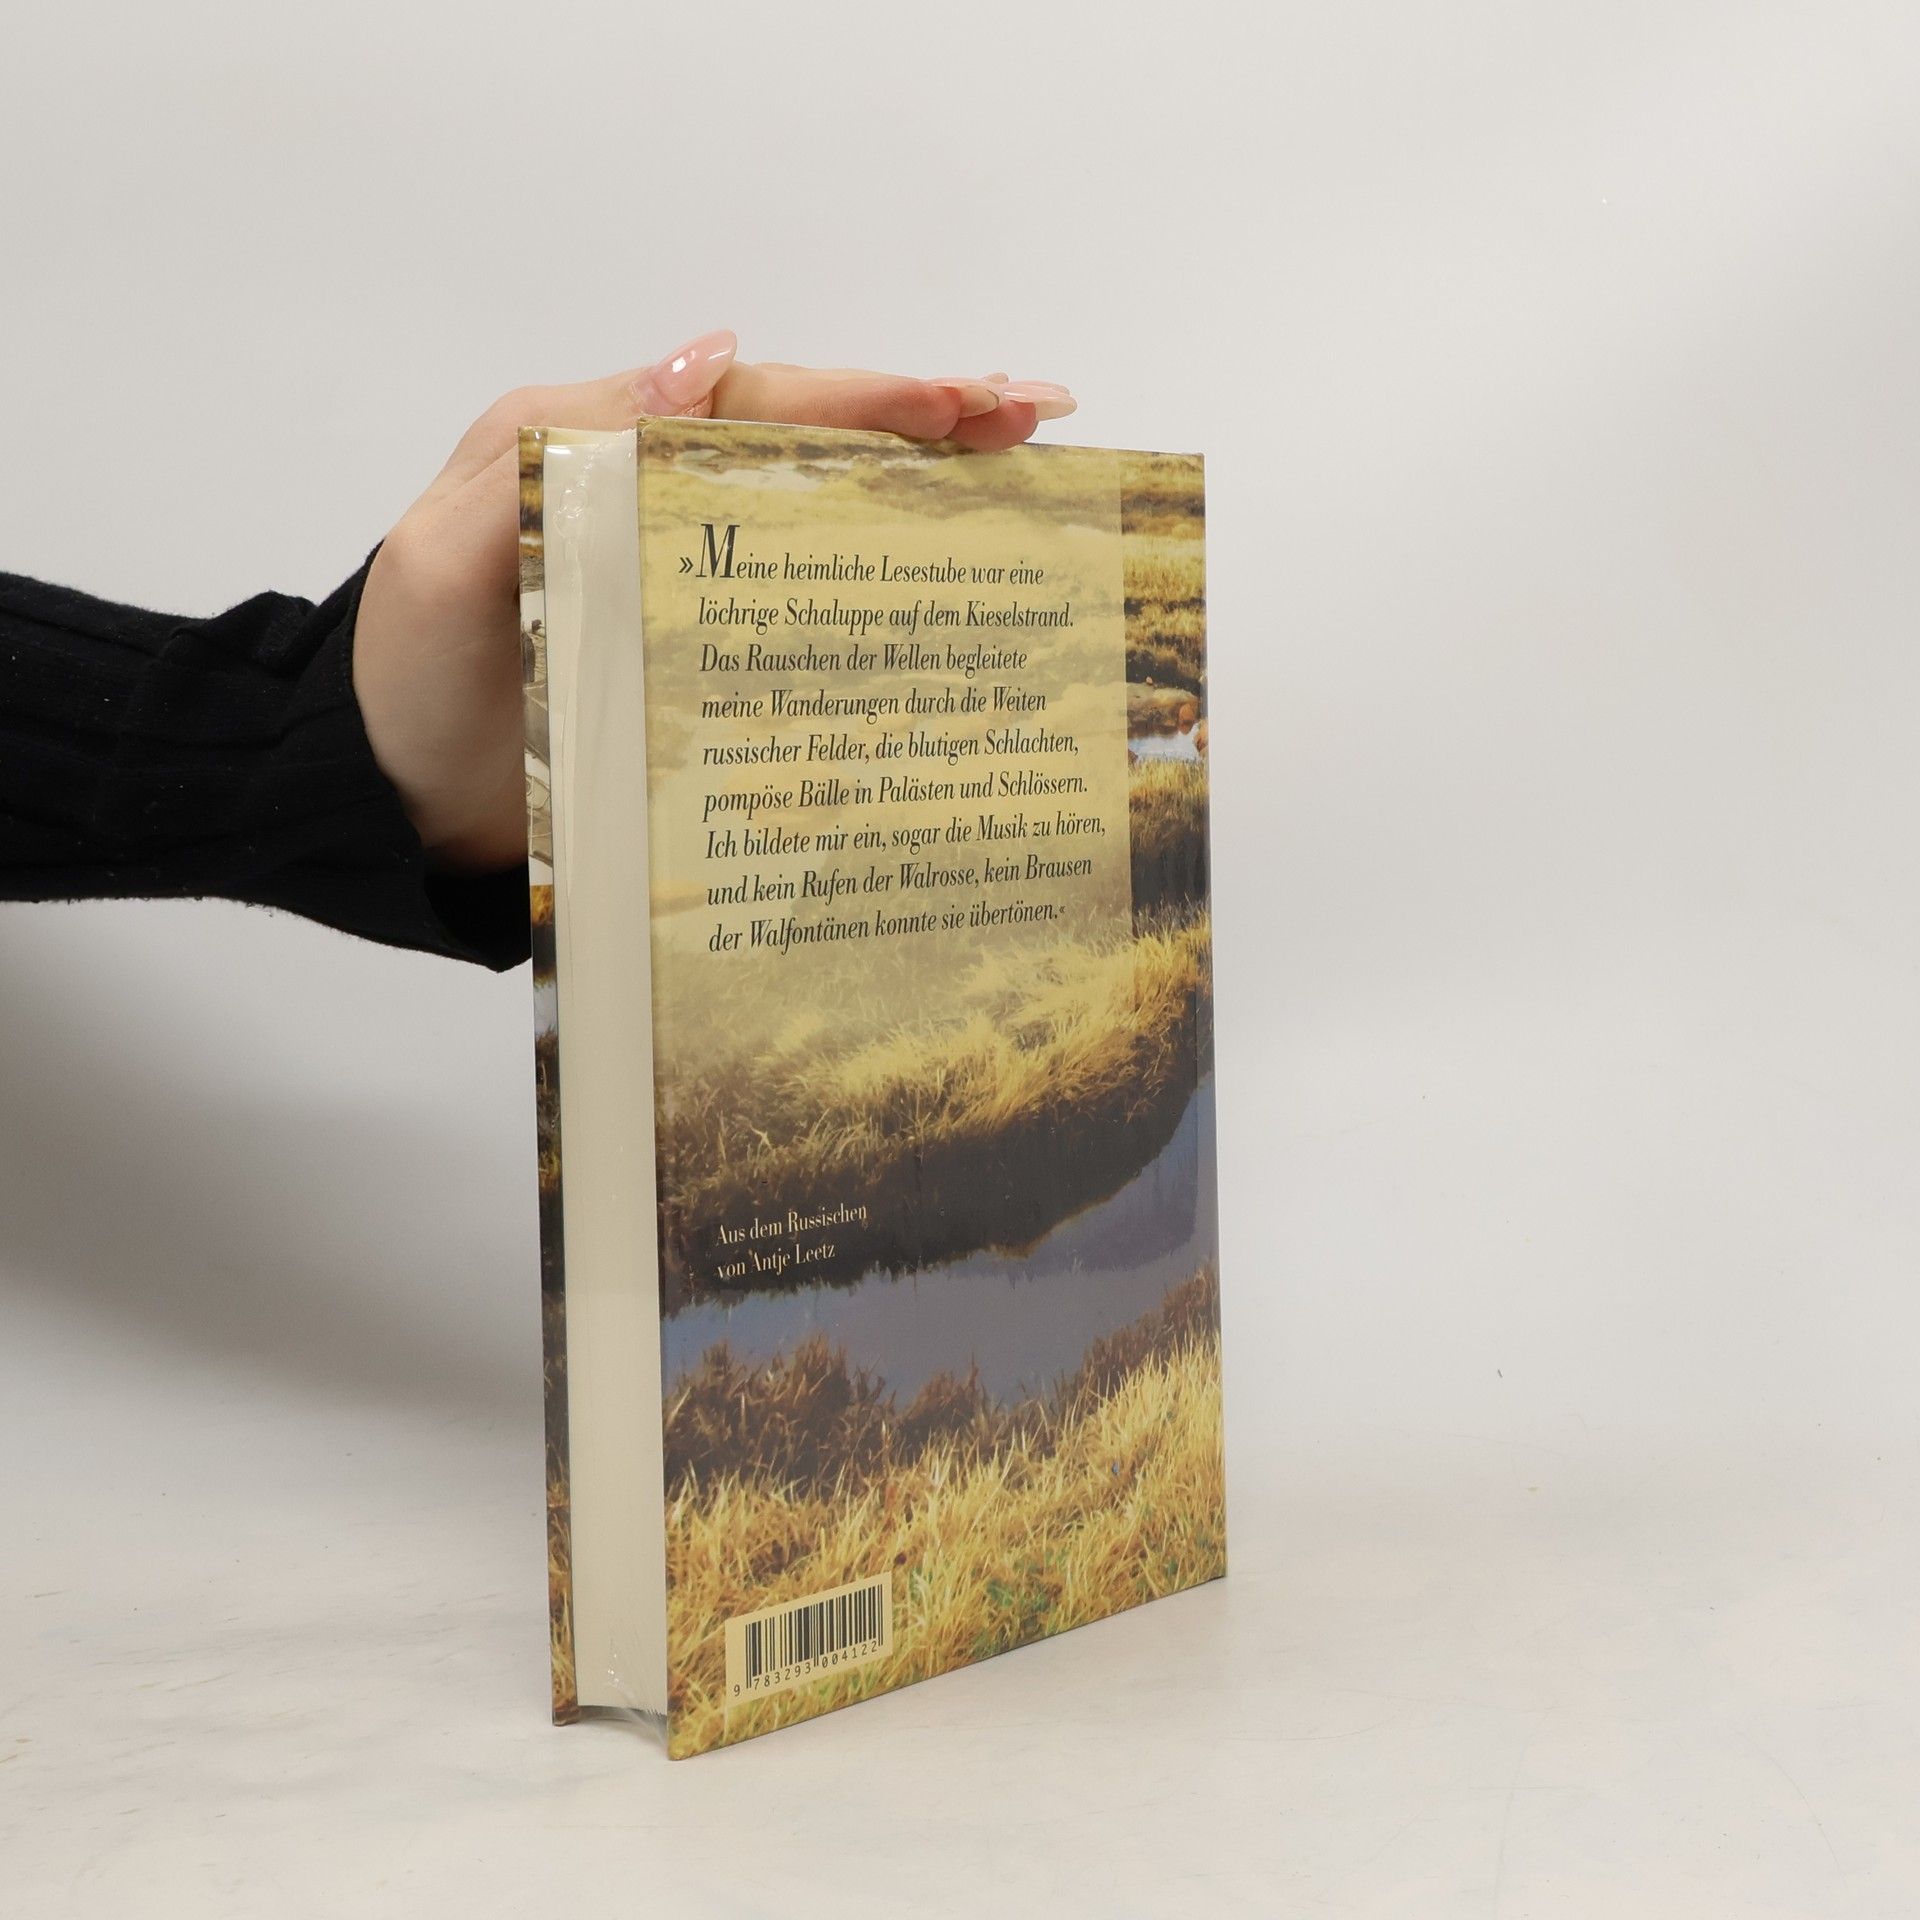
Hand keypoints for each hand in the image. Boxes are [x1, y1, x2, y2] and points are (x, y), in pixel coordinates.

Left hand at [352, 333, 1075, 872]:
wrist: (389, 795)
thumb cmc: (408, 672)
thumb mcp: (454, 548)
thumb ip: (564, 451)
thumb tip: (709, 356)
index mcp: (599, 446)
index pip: (756, 404)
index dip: (868, 397)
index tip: (968, 400)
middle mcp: (654, 495)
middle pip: (809, 440)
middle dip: (927, 420)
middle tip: (1037, 415)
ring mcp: (683, 571)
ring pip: (820, 504)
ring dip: (922, 484)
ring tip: (1023, 468)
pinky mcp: (696, 645)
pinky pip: (799, 592)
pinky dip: (877, 572)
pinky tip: (945, 575)